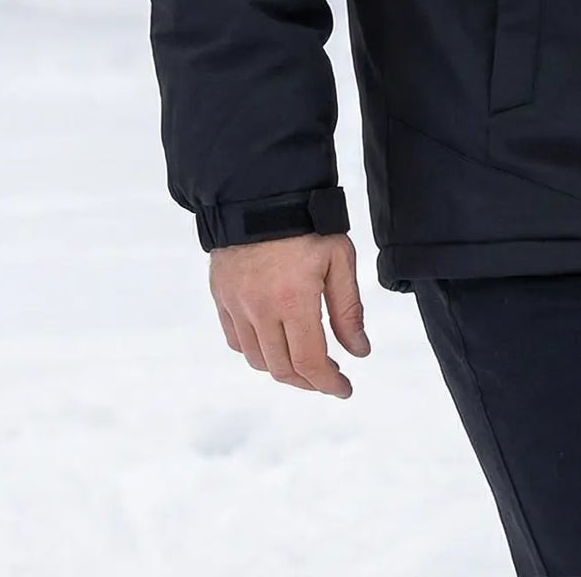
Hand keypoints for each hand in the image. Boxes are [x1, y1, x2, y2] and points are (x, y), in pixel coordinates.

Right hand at [209, 231, 370, 397]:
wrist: (261, 191)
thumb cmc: (308, 221)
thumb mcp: (339, 259)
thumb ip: (348, 309)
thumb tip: (359, 351)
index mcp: (293, 300)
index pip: (309, 362)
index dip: (328, 383)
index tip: (344, 389)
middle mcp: (259, 309)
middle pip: (282, 368)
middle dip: (309, 381)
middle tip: (330, 377)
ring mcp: (236, 304)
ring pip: (257, 360)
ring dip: (283, 369)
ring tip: (306, 361)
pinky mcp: (221, 296)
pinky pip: (236, 340)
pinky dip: (257, 352)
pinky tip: (275, 343)